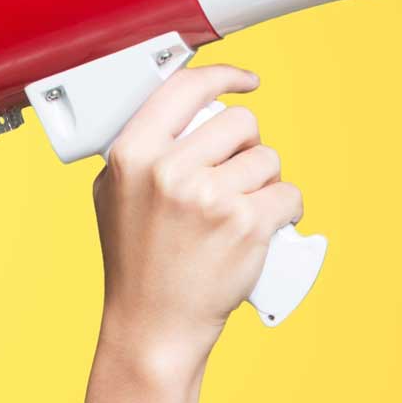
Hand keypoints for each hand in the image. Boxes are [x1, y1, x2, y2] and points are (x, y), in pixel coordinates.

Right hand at [91, 61, 303, 366]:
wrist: (154, 326)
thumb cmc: (136, 264)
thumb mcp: (113, 195)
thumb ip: (140, 150)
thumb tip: (182, 108)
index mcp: (133, 155)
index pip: (185, 89)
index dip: (223, 76)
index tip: (245, 81)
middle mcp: (169, 171)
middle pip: (239, 122)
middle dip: (247, 146)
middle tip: (237, 177)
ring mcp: (209, 198)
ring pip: (268, 159)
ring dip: (266, 182)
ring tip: (243, 211)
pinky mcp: (246, 225)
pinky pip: (288, 194)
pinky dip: (286, 210)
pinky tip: (268, 226)